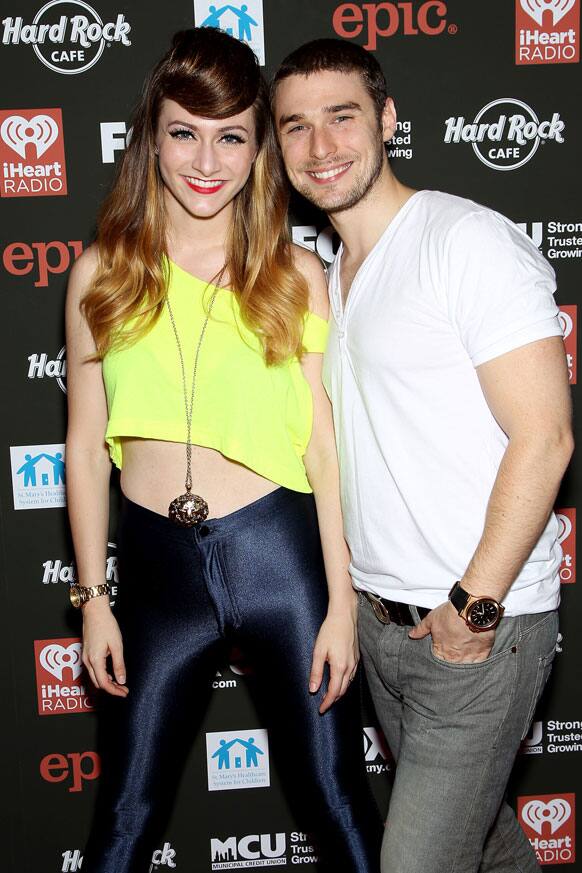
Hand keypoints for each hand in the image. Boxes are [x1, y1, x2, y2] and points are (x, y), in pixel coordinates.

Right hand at [82, 600, 127, 696]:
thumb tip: (121, 680)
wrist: (94, 612)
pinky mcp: (86, 653)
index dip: (114, 691)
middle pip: (98, 683)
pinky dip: (102, 675)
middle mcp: (87, 661)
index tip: (124, 693)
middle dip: (111, 688)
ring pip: (94, 677)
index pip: (104, 683)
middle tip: (124, 689)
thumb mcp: (117, 645)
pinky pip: (93, 670)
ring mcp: (85, 657)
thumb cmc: (106, 626)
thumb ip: (118, 664)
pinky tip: (111, 673)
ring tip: (119, 683)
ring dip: (106, 682)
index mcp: (95, 660)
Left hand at [309, 595, 358, 713]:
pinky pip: (352, 676)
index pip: (334, 692)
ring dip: (339, 692)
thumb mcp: (318, 651)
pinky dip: (345, 683)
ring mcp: (355, 662)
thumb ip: (316, 671)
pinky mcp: (356, 657)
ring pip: (348, 684)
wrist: (344, 616)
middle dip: (333, 700)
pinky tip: (339, 681)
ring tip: (330, 696)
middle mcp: (350, 667)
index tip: (321, 709)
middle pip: (342, 690)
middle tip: (324, 705)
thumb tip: (313, 688)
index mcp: (340, 667)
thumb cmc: (330, 630)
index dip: (327, 703)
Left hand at [408, 601, 494, 663]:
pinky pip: (479, 664)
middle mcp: (455, 657)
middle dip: (451, 661)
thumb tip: (412, 635)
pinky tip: (476, 657)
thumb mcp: (431, 619)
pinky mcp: (483, 654)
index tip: (442, 651)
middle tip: (453, 653)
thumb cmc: (452, 613)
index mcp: (441, 651)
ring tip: (464, 654)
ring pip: (465, 667)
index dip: (439, 655)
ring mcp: (469, 657)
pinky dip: (477, 662)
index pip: (438, 660)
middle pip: (451, 665)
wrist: (471, 609)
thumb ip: (421, 629)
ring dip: (464, 663)